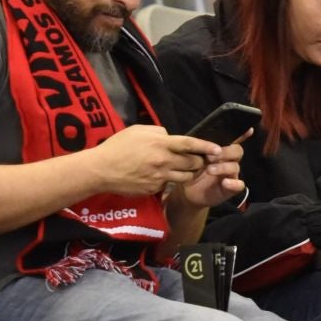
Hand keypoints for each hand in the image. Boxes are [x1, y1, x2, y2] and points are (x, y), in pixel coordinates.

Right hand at [90, 123, 211, 196]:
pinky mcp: (154, 189)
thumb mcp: (138, 130)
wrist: (101, 170)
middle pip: (193, 163)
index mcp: (160, 144)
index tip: (218, 149)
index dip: (206, 146)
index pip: (190, 144)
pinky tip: (162, 176)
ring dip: (189, 174)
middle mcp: (163, 161)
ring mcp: (159, 177)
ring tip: (185, 170)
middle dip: (200, 162)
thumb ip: (158, 132)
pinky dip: (170, 181)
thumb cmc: (118, 146)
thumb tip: (170, 136)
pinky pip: (169, 185)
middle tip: (200, 160)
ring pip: (185, 178)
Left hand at [177, 131, 246, 209]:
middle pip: (237, 151)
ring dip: (223, 167)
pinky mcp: (231, 188)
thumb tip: (199, 140)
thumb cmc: (192, 171)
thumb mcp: (192, 158)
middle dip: (225, 152)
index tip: (249, 130)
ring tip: (209, 170)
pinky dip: (233, 183)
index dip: (242, 135)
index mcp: (221, 151)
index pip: (233, 140)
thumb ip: (198, 149)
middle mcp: (228, 160)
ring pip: (235, 167)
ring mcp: (231, 174)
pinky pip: (239, 185)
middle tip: (210, 157)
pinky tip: (225, 182)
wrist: (188, 192)